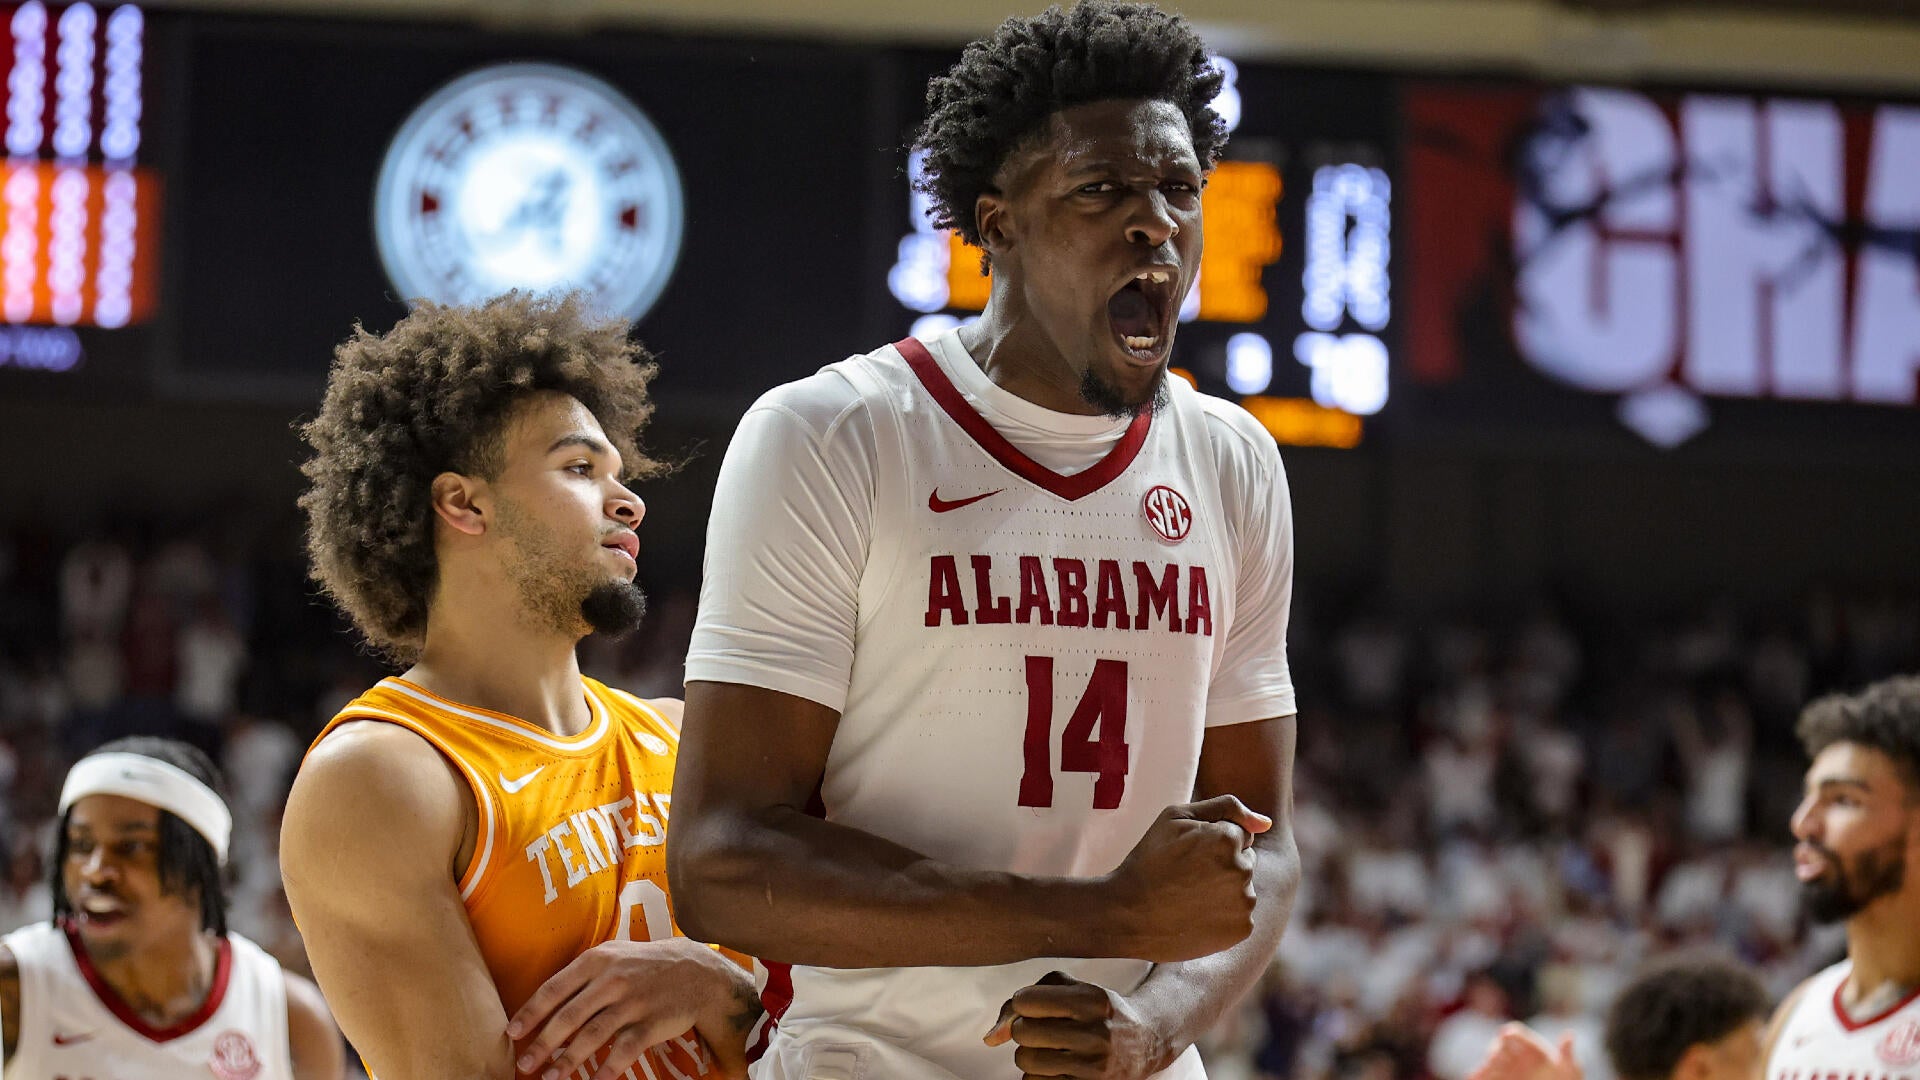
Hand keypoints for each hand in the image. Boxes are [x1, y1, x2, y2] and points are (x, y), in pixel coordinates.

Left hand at [507, 938, 751, 1079]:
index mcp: (597, 960)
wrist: (696, 971)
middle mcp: (612, 979)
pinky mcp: (651, 1024)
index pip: (554, 989)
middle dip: (542, 1044)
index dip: (530, 1013)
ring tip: (550, 1079)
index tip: (512, 1033)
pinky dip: (606, 1070)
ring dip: (568, 1061)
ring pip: (592, 1036)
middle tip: (525, 1065)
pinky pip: (623, 1051)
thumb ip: (581, 975)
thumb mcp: (613, 955)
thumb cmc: (644, 965)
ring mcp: (633, 1002)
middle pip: (568, 1017)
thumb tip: (543, 1003)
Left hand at [983, 971, 1174, 1078]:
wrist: (1147, 1041)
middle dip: (1026, 1030)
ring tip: (1054, 1049)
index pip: (1025, 1000)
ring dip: (1031, 1055)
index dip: (1024, 1003)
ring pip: (1026, 1062)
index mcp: (1092, 999)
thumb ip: (1027, 999)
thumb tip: (991, 1038)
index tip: (1037, 1006)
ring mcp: (1094, 1066)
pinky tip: (1059, 1067)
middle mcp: (1096, 1033)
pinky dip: (1040, 1076)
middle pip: (1022, 1032)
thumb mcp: (1072, 988)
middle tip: (1046, 1029)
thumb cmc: (1098, 1009)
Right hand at [1104, 795, 1269, 961]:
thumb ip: (1227, 807)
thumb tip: (1266, 822)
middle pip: (1245, 861)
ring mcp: (1244, 903)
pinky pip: (1241, 914)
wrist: (1127, 913)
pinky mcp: (1242, 929)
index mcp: (1228, 839)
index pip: (1240, 835)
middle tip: (1187, 877)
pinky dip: (1224, 915)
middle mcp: (1242, 870)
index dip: (1212, 843)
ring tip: (1189, 897)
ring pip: (1243, 888)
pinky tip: (1197, 915)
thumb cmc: (1149, 860)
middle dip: (1224, 864)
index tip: (1188, 855)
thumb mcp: (1176, 817)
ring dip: (1224, 890)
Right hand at [1468, 1023, 1581, 1079]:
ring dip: (1485, 1067)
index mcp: (1530, 1048)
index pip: (1514, 1033)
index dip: (1511, 1034)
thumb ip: (1567, 1054)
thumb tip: (1569, 1035)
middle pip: (1499, 1047)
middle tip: (1494, 1058)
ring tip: (1484, 1074)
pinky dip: (1479, 1075)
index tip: (1506, 1035)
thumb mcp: (1571, 1071)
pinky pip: (1485, 1075)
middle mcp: (1515, 1056)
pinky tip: (1474, 1078)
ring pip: (1490, 1064)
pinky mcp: (1498, 1078)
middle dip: (1496, 1052)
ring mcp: (1505, 1069)